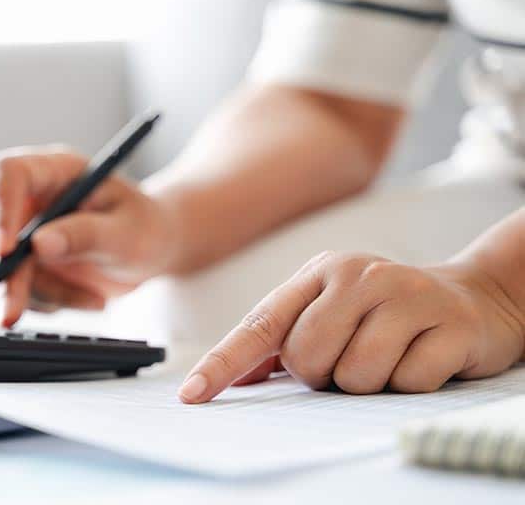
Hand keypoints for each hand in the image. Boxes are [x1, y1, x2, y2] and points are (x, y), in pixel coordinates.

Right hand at [0, 145, 178, 325]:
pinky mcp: (33, 262)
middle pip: (1, 230)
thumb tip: (41, 243)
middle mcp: (36, 198)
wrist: (157, 247)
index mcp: (58, 170)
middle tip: (12, 311)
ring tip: (97, 298)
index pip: (9, 174)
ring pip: (15, 270)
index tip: (7, 251)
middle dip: (11, 276)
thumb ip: (87, 235)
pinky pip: (28, 290)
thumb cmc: (147, 227)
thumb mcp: (127, 232)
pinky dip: (57, 302)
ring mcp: (31, 231)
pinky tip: (89, 297)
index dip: (0, 209)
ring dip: (51, 294)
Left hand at [178, 251, 524, 402]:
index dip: (224, 362)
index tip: (193, 394)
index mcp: (320, 272)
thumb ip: (285, 338)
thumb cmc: (385, 312)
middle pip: (306, 357)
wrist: (474, 296)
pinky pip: (406, 382)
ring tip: (389, 357)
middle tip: (350, 358)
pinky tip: (423, 357)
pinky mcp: (449, 321)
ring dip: (367, 383)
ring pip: (355, 374)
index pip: (261, 324)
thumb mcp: (332, 310)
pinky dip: (410, 383)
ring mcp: (406, 293)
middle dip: (323, 375)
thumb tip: (238, 376)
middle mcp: (359, 274)